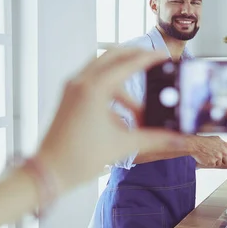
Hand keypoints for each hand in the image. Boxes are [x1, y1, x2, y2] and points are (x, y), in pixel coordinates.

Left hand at [35, 47, 180, 192]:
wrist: (47, 172)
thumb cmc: (78, 159)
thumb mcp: (122, 146)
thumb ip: (154, 139)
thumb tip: (178, 139)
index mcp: (94, 89)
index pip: (128, 63)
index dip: (149, 58)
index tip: (164, 56)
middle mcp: (80, 82)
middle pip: (112, 56)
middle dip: (134, 57)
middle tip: (153, 62)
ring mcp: (72, 89)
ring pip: (102, 70)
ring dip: (122, 81)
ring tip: (138, 108)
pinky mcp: (68, 98)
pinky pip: (92, 84)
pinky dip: (109, 92)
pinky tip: (120, 118)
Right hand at [189, 136, 226, 168]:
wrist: (195, 145)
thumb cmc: (204, 141)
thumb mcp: (217, 140)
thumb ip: (224, 145)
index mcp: (225, 146)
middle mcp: (223, 152)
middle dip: (224, 161)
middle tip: (218, 157)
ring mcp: (218, 157)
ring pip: (220, 164)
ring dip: (216, 161)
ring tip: (210, 155)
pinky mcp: (212, 162)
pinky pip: (214, 165)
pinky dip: (210, 162)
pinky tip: (207, 157)